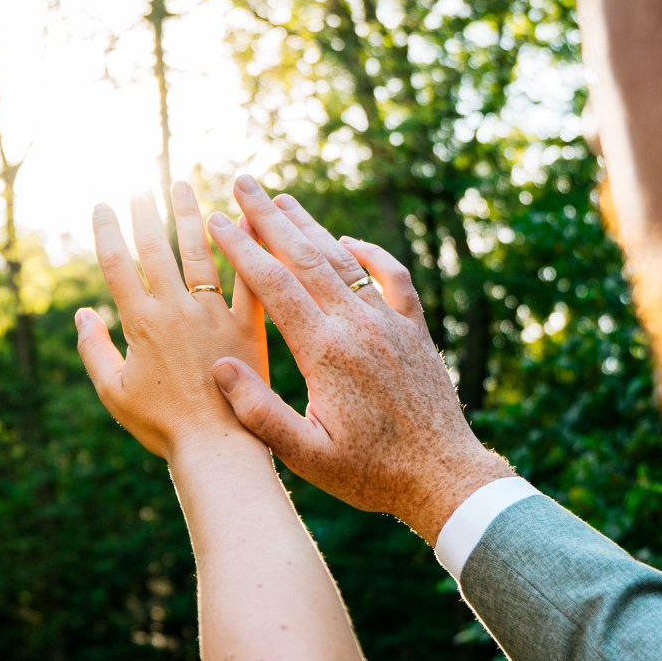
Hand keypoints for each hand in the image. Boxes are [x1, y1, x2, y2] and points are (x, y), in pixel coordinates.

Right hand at [76, 182, 267, 461]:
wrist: (217, 448)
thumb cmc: (161, 426)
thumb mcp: (113, 393)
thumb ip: (93, 349)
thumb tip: (82, 314)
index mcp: (141, 324)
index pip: (117, 265)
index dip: (107, 231)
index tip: (104, 203)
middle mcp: (176, 310)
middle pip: (157, 249)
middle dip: (147, 212)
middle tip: (143, 183)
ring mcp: (214, 315)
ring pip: (200, 253)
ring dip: (190, 216)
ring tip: (184, 186)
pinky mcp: (248, 325)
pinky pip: (247, 279)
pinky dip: (246, 249)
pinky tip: (244, 221)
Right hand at [206, 176, 512, 544]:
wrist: (444, 478)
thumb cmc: (372, 473)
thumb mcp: (307, 456)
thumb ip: (260, 412)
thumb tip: (219, 366)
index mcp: (327, 352)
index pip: (274, 285)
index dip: (242, 248)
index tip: (216, 220)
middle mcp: (359, 326)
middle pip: (307, 256)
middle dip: (269, 216)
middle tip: (242, 182)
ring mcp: (391, 324)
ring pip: (345, 259)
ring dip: (311, 225)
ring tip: (283, 198)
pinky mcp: (415, 331)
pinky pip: (392, 278)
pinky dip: (370, 253)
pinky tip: (350, 240)